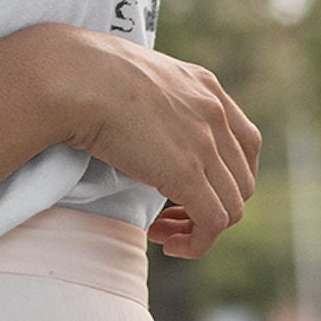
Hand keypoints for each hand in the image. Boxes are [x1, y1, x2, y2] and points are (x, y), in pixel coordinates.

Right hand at [47, 31, 258, 257]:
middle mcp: (215, 113)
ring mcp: (206, 143)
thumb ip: (151, 104)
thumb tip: (136, 129)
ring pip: (232, 207)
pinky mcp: (187, 172)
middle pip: (241, 180)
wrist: (75, 79)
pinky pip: (212, 223)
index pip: (244, 143)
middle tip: (171, 218)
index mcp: (205, 87)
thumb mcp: (135, 80)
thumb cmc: (83, 76)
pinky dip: (196, 243)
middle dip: (212, 208)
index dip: (223, 178)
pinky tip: (167, 244)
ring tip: (166, 235)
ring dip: (202, 230)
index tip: (189, 191)